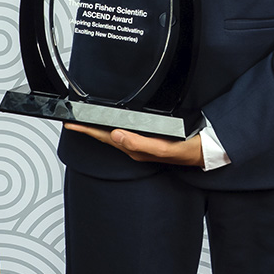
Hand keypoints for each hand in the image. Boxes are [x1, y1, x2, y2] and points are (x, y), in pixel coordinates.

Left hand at [64, 123, 203, 165]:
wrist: (203, 151)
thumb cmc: (185, 151)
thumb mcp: (163, 147)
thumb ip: (140, 143)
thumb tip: (117, 135)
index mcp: (135, 148)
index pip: (105, 137)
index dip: (87, 130)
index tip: (72, 123)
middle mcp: (135, 147)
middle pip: (105, 136)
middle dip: (88, 129)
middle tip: (71, 122)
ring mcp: (140, 144)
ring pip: (113, 136)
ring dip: (98, 129)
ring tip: (85, 123)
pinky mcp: (146, 140)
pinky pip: (125, 134)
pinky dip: (113, 128)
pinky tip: (111, 126)